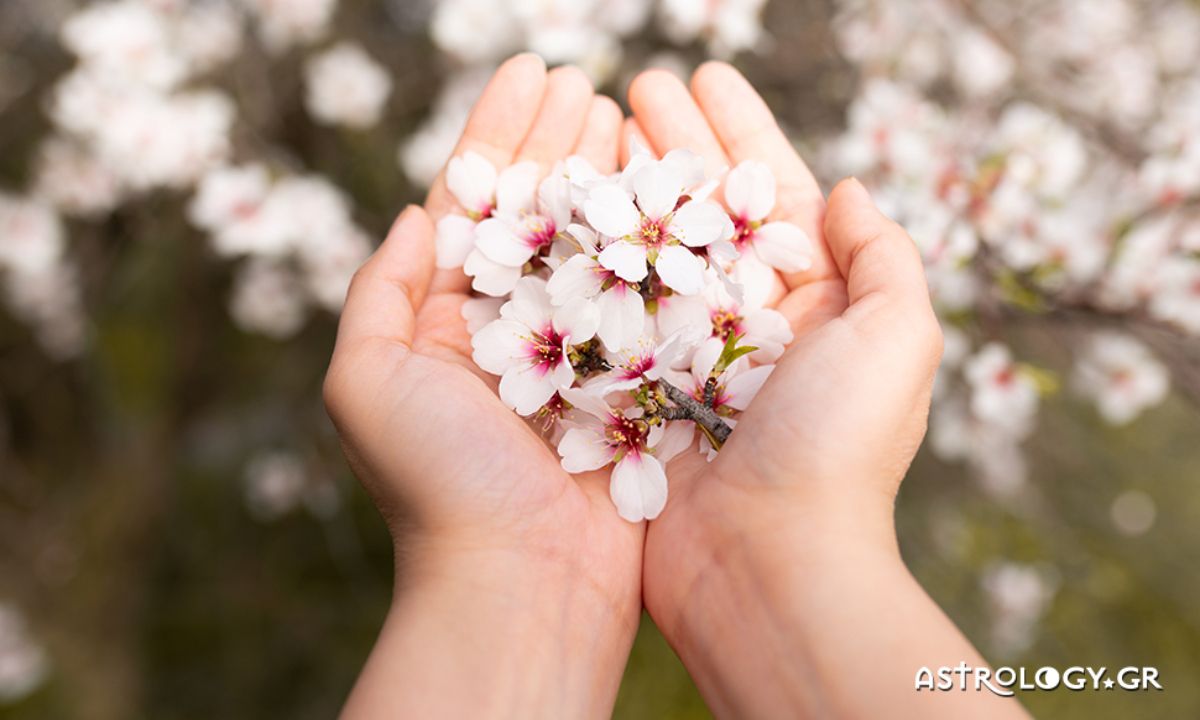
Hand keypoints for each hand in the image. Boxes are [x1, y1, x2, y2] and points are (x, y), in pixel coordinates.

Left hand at [325, 55, 640, 718]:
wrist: (521, 579)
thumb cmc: (435, 483)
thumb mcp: (366, 379)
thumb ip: (380, 289)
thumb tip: (412, 212)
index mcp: (450, 318)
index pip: (478, 203)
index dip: (501, 133)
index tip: (529, 71)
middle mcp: (516, 326)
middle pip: (542, 210)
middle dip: (561, 140)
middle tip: (584, 82)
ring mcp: (581, 349)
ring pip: (599, 242)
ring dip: (611, 173)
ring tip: (626, 111)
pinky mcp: (636, 378)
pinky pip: (650, 296)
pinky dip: (658, 239)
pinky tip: (669, 187)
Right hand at [629, 64, 1022, 718]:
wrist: (766, 564)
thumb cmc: (837, 449)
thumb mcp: (898, 338)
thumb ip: (884, 256)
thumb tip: (847, 190)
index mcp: (814, 304)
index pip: (773, 191)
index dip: (738, 130)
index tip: (703, 75)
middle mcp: (748, 324)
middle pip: (704, 210)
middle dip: (671, 144)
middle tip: (634, 86)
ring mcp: (686, 356)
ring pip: (650, 250)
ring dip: (624, 186)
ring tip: (592, 127)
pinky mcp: (634, 392)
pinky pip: (607, 311)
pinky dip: (587, 260)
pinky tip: (562, 212)